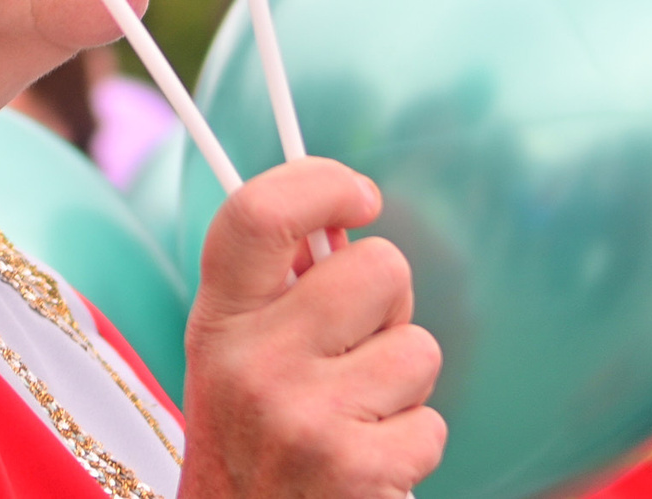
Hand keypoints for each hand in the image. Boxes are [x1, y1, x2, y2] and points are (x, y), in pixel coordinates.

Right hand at [178, 158, 443, 498]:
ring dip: (404, 387)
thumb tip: (348, 228)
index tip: (358, 196)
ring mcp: (303, 418)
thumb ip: (281, 292)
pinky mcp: (354, 471)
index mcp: (218, 321)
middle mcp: (252, 363)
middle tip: (355, 350)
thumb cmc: (253, 443)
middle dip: (389, 307)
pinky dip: (411, 448)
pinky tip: (366, 466)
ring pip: (419, 348)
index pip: (257, 213)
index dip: (319, 182)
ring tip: (356, 419)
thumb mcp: (238, 359)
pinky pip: (432, 425)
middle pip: (378, 267)